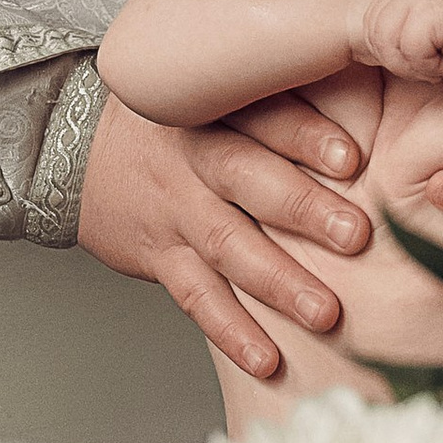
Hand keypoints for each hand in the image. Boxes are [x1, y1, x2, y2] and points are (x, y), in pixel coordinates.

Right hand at [78, 89, 369, 382]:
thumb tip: (368, 83)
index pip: (263, 115)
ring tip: (324, 313)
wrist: (74, 146)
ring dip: (278, 281)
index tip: (351, 159)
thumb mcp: (211, 87)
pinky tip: (266, 360)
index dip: (306, 136)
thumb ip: (278, 92)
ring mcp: (175, 210)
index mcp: (216, 109)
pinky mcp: (160, 256)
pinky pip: (196, 296)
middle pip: (248, 179)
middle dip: (304, 209)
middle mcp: (195, 158)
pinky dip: (231, 331)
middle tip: (354, 236)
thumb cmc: (172, 119)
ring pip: (227, 245)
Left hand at [346, 0, 442, 82]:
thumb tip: (345, 25)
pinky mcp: (437, 1)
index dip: (391, 49)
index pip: (364, 24)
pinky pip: (412, 49)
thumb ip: (385, 21)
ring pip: (389, 43)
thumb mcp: (412, 29)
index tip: (425, 45)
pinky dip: (433, 65)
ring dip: (419, 63)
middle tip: (438, 52)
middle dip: (404, 58)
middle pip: (373, 34)